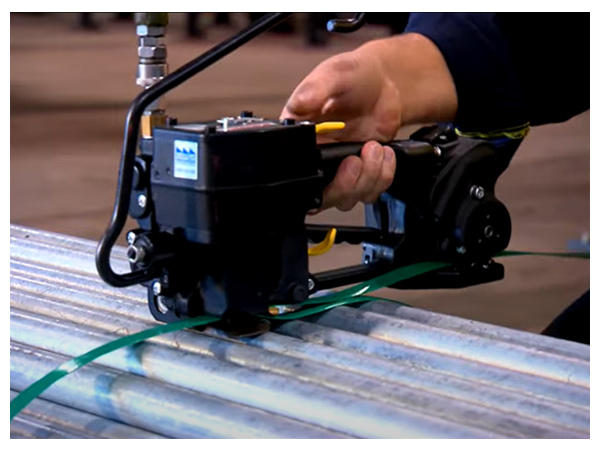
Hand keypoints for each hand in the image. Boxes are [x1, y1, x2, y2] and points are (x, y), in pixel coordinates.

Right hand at [281, 50, 399, 210]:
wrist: (384, 84)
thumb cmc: (353, 76)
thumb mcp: (332, 75)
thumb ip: (314, 89)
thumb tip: (298, 104)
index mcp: (299, 138)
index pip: (293, 172)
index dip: (311, 177)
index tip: (335, 160)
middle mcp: (316, 159)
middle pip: (320, 196)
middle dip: (343, 186)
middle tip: (356, 161)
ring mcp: (339, 168)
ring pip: (346, 199)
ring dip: (367, 179)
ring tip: (375, 148)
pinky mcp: (361, 173)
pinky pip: (369, 191)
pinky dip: (383, 177)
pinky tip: (385, 153)